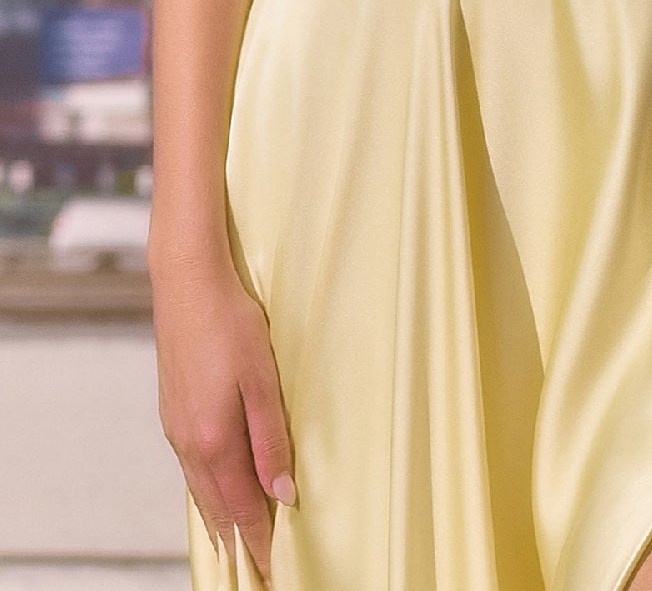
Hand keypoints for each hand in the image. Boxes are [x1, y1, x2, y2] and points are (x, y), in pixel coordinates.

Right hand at [152, 251, 294, 583]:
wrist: (186, 283)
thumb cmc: (231, 325)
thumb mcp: (262, 381)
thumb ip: (272, 441)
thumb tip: (283, 494)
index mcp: (215, 441)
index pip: (242, 507)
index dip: (259, 540)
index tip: (273, 568)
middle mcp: (189, 443)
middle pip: (217, 506)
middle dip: (238, 537)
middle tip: (257, 564)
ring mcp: (176, 428)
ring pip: (200, 488)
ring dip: (220, 515)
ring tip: (236, 540)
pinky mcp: (172, 412)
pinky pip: (190, 467)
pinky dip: (205, 489)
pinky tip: (214, 487)